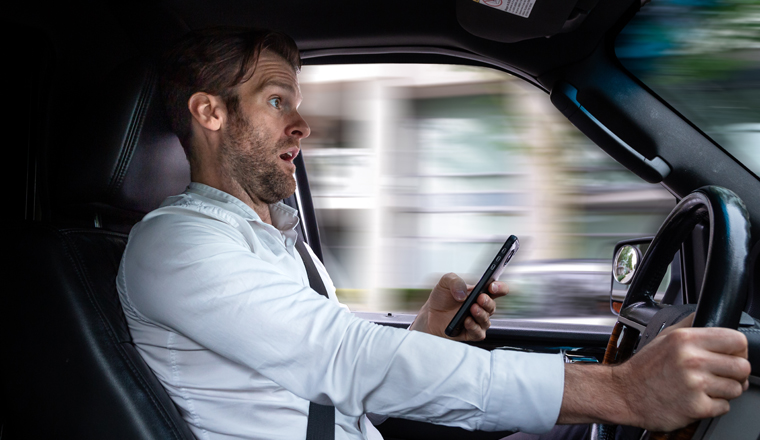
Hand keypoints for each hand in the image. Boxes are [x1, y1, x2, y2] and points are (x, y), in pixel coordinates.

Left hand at [408, 272, 507, 341]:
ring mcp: (477, 322)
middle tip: (480, 298)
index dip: (500, 287)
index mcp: (480, 293)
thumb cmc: (441, 298)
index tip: (492, 286)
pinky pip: (478, 333)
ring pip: (486, 321)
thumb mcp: (445, 282)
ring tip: (472, 308)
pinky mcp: (470, 333)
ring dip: (480, 314)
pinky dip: (473, 327)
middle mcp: (482, 308)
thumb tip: (463, 294)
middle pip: (492, 306)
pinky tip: (466, 321)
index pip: (498, 290)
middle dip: (487, 302)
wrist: (430, 314)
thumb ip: (455, 280)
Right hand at [559, 314, 750, 431]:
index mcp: (685, 339)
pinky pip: (724, 407)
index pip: (737, 340)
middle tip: (721, 375)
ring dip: (725, 391)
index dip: (738, 349)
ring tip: (706, 387)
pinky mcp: (696, 407)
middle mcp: (691, 360)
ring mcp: (695, 385)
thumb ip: (689, 325)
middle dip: (735, 373)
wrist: (624, 393)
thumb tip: (709, 315)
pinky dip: (714, 406)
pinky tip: (697, 399)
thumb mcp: (663, 336)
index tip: (731, 355)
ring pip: (736, 388)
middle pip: (742, 366)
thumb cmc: (644, 368)